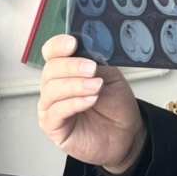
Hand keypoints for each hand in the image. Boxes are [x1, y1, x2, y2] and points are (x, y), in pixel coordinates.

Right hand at [38, 34, 146, 173]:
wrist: (126, 133)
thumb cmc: (116, 105)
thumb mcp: (110, 76)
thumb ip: (97, 64)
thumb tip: (88, 52)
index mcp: (66, 71)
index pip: (52, 53)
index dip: (57, 46)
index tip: (72, 43)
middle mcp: (55, 87)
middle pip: (50, 70)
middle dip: (72, 66)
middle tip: (91, 68)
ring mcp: (51, 107)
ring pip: (51, 90)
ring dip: (76, 85)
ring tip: (96, 86)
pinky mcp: (53, 127)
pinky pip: (56, 112)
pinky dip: (74, 103)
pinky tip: (90, 100)